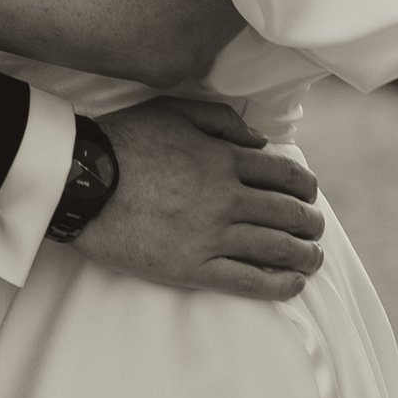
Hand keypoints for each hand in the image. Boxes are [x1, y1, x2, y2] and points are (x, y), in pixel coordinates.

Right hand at [72, 95, 324, 304]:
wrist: (82, 182)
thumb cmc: (124, 140)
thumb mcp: (173, 112)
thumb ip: (222, 121)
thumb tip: (260, 141)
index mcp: (224, 159)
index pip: (285, 175)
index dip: (306, 186)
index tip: (310, 194)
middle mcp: (226, 198)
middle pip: (288, 214)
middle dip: (311, 223)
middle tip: (315, 228)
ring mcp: (211, 236)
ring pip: (275, 249)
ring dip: (304, 255)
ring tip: (312, 259)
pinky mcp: (192, 268)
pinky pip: (247, 280)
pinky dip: (277, 284)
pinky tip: (293, 285)